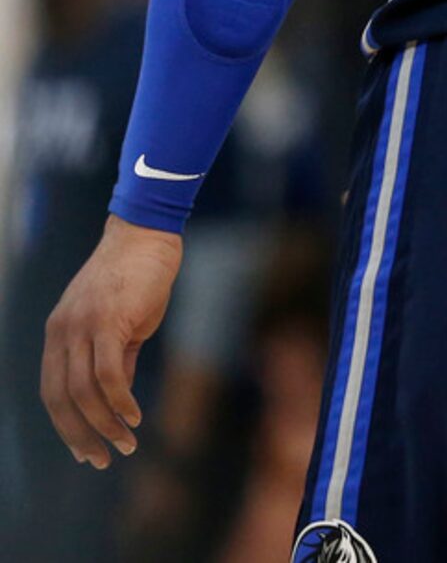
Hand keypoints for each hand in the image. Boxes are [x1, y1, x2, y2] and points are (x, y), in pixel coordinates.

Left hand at [42, 216, 181, 467]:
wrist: (147, 233)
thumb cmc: (138, 275)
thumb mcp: (121, 322)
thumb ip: (115, 357)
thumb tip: (117, 397)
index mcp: (59, 333)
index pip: (53, 392)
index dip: (67, 426)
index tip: (86, 451)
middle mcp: (62, 332)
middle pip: (61, 400)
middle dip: (80, 436)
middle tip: (102, 460)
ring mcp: (81, 326)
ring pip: (84, 392)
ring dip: (104, 426)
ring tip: (125, 443)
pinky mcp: (107, 321)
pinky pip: (107, 374)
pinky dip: (119, 402)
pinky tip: (133, 416)